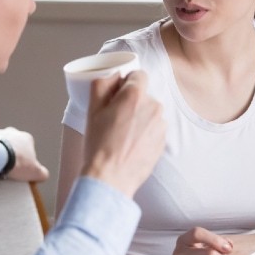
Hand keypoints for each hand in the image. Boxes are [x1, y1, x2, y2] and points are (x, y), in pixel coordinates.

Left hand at [0, 127, 48, 181]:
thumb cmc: (17, 162)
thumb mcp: (36, 172)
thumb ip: (42, 173)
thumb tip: (44, 175)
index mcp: (27, 138)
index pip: (29, 148)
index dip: (26, 159)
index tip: (21, 169)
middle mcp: (13, 132)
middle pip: (13, 145)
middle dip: (11, 154)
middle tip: (8, 167)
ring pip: (0, 144)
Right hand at [81, 71, 165, 197]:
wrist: (110, 178)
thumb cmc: (99, 145)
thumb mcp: (92, 110)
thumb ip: (102, 84)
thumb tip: (112, 75)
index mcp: (135, 96)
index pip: (138, 75)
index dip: (126, 83)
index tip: (117, 95)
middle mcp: (153, 107)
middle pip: (144, 95)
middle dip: (132, 103)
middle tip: (115, 119)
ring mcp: (160, 125)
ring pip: (150, 113)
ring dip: (139, 118)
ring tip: (122, 135)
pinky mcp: (163, 141)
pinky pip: (154, 129)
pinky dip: (145, 133)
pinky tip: (130, 145)